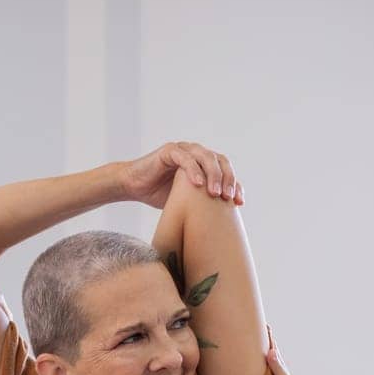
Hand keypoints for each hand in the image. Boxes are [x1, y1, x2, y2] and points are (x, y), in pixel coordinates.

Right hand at [119, 141, 245, 209]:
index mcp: (204, 165)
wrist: (134, 187)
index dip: (235, 185)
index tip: (239, 203)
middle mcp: (197, 154)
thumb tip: (221, 224)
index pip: (226, 172)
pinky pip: (186, 158)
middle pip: (221, 161)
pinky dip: (193, 170)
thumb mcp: (187, 201)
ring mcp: (184, 150)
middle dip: (228, 179)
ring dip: (213, 174)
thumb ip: (203, 203)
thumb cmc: (159, 194)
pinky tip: (198, 184)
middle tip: (228, 197)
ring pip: (206, 157)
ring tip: (214, 193)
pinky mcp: (169, 151)